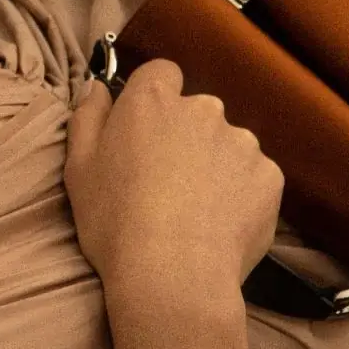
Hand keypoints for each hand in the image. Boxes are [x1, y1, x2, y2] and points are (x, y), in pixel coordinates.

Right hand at [64, 58, 283, 314]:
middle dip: (185, 138)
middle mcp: (203, 109)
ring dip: (215, 167)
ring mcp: (242, 142)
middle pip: (196, 113)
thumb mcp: (79, 170)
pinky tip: (220, 225)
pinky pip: (253, 177)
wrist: (173, 275)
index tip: (145, 132)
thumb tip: (98, 87)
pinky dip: (240, 195)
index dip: (154, 98)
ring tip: (196, 212)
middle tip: (166, 185)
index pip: (161, 73)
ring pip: (227, 146)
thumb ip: (88, 118)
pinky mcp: (269, 176)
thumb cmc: (114, 222)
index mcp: (153, 102)